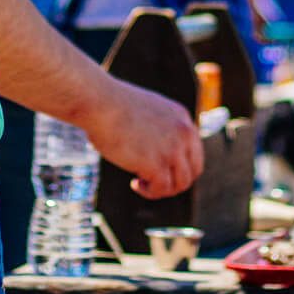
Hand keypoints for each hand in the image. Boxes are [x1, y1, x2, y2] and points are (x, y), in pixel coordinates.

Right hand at [82, 77, 203, 197]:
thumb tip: (156, 152)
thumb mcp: (146, 111)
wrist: (99, 102)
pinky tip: (135, 184)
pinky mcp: (156, 163)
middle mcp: (183, 133)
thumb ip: (159, 128)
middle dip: (174, 182)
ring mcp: (172, 149)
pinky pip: (162, 189)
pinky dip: (149, 192)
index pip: (194, 152)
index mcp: (182, 118)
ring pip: (180, 184)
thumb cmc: (112, 106)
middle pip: (193, 171)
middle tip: (153, 182)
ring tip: (141, 182)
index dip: (179, 166)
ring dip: (161, 189)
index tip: (160, 169)